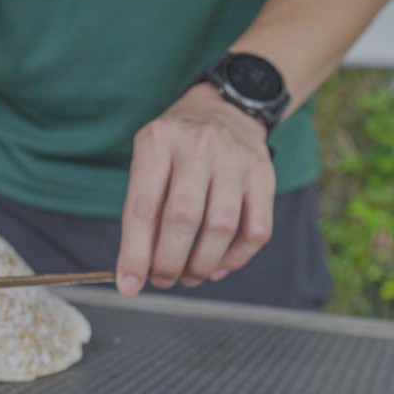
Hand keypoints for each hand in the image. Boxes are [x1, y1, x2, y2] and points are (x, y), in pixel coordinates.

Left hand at [115, 82, 276, 294]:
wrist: (224, 109)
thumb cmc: (177, 147)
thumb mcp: (148, 163)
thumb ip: (142, 212)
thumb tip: (136, 270)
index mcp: (158, 142)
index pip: (142, 207)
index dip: (135, 254)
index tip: (130, 284)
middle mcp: (198, 145)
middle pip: (183, 219)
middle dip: (169, 262)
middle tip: (163, 279)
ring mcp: (235, 159)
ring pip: (221, 227)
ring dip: (202, 264)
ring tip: (189, 276)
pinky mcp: (263, 175)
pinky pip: (256, 230)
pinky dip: (236, 259)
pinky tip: (218, 266)